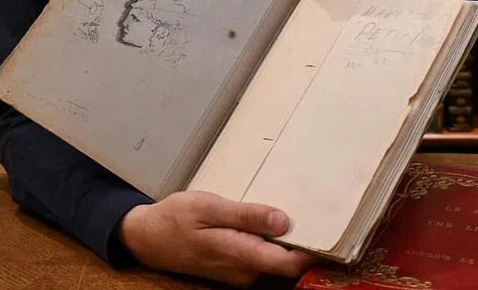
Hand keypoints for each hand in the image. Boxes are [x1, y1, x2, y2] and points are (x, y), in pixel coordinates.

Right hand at [116, 190, 318, 286]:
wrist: (147, 238)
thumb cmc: (175, 218)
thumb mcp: (208, 208)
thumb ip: (245, 216)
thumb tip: (283, 221)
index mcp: (239, 254)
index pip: (289, 264)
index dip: (313, 251)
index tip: (330, 229)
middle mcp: (243, 270)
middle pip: (285, 263)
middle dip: (301, 240)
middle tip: (315, 208)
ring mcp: (238, 272)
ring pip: (273, 259)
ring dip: (283, 238)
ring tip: (291, 206)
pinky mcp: (233, 268)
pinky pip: (260, 257)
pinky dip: (267, 240)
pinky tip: (266, 219)